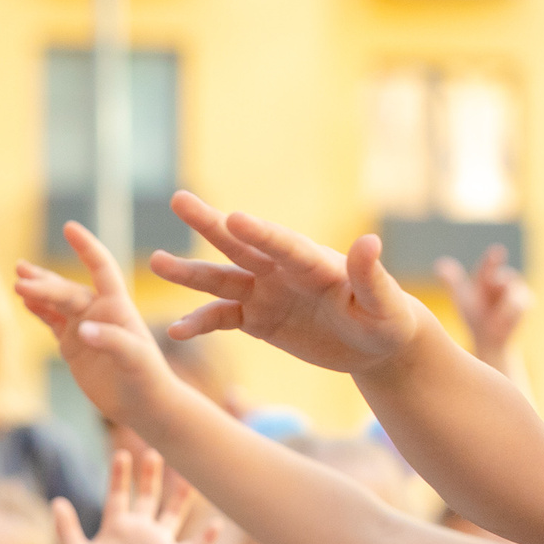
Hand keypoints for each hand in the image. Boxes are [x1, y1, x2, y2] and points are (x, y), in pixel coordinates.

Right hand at [15, 226, 179, 425]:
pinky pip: (52, 320)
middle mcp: (101, 312)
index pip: (102, 268)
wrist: (144, 405)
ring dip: (38, 288)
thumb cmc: (147, 379)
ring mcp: (85, 327)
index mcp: (118, 307)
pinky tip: (23, 300)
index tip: (70, 227)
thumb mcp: (135, 360)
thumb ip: (112, 342)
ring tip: (18, 275)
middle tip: (20, 279)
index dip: (87, 247)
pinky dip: (38, 310)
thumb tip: (83, 330)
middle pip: (68, 290)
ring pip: (57, 301)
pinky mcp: (73, 344)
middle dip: (46, 284)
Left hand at [58, 449, 213, 543]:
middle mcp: (139, 531)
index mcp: (116, 527)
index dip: (119, 475)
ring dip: (181, 496)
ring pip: (174, 513)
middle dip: (150, 475)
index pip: (118, 494)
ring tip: (190, 474)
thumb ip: (67, 528)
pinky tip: (218, 524)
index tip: (120, 453)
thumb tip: (57, 501)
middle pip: (147, 497)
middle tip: (154, 451)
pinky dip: (208, 537)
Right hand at [154, 192, 430, 374]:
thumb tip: (369, 242)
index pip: (284, 245)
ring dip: (190, 274)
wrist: (376, 343)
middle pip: (242, 245)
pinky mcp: (258, 319)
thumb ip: (371, 276)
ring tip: (156, 262)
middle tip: (179, 199)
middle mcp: (284, 271)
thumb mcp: (384, 304)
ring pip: (222, 279)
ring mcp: (267, 292)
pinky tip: (174, 332)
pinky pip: (222, 319)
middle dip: (211, 224)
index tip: (234, 217)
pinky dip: (199, 324)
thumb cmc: (388, 320)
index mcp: (315, 263)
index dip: (260, 233)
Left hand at [435, 243, 531, 365]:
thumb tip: (439, 265)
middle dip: (497, 283)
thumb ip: (453, 281)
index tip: (497, 250)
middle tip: (490, 288)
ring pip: (513, 293)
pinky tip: (501, 324)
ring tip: (494, 322)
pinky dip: (508, 315)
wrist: (489, 338)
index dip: (493, 258)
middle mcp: (505, 279)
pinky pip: (519, 305)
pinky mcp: (526, 302)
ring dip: (502, 307)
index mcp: (489, 276)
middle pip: (503, 277)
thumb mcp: (463, 299)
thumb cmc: (476, 315)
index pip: (490, 264)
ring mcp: (518, 290)